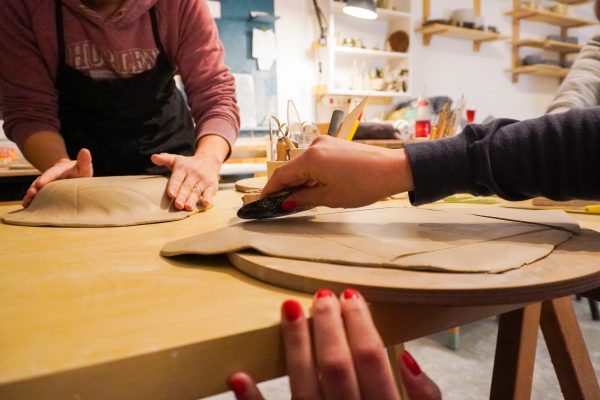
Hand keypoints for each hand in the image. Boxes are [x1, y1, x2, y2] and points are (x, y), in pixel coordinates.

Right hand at [22, 148, 92, 207]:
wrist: (74, 176)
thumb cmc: (81, 172)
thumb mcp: (84, 167)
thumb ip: (84, 161)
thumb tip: (85, 150)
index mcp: (59, 171)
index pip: (52, 174)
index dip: (46, 178)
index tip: (40, 183)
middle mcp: (49, 177)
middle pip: (40, 182)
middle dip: (34, 188)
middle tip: (30, 194)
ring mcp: (46, 185)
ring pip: (36, 189)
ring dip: (31, 196)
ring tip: (26, 202)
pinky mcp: (45, 192)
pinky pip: (37, 196)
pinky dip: (31, 200)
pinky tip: (26, 206)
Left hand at [151, 152, 220, 210]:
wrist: (208, 161)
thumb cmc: (188, 164)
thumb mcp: (176, 159)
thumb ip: (165, 159)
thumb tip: (153, 157)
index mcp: (183, 168)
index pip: (177, 178)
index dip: (174, 186)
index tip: (170, 194)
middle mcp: (194, 174)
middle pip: (187, 187)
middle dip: (182, 196)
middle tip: (178, 205)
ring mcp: (203, 180)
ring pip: (196, 191)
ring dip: (192, 200)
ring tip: (188, 207)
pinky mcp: (212, 186)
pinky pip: (210, 192)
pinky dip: (208, 198)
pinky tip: (205, 203)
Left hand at [228, 288, 440, 399]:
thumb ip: (424, 397)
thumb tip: (407, 359)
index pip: (372, 359)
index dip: (361, 324)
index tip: (351, 296)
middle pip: (336, 366)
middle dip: (328, 325)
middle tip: (322, 296)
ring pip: (303, 387)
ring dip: (294, 346)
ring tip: (288, 308)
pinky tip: (238, 377)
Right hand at [261, 136, 413, 209]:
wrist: (394, 169)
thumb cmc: (364, 185)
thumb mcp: (330, 197)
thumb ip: (303, 198)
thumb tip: (286, 202)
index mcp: (310, 158)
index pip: (281, 175)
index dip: (270, 191)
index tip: (263, 202)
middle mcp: (314, 146)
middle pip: (292, 169)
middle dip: (286, 187)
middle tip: (280, 205)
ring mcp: (326, 143)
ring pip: (304, 165)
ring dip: (301, 181)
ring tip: (301, 200)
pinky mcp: (335, 145)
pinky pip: (316, 160)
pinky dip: (312, 173)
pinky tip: (315, 187)